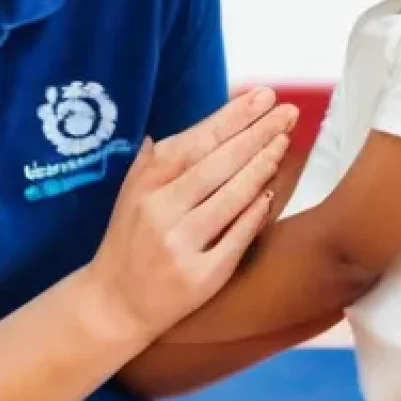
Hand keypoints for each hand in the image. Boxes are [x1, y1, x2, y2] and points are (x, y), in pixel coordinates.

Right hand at [89, 89, 297, 341]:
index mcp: (147, 182)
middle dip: (258, 133)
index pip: (198, 140)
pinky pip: (236, 238)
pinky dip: (255, 213)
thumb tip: (201, 123)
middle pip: (219, 163)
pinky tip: (271, 191)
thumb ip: (162, 157)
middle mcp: (160, 209)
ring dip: (261, 166)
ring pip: (231, 196)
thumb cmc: (131, 238)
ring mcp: (180, 244)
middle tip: (287, 112)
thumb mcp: (134, 191)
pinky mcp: (199, 278)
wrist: (114, 304)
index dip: (234, 116)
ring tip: (284, 142)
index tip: (264, 96)